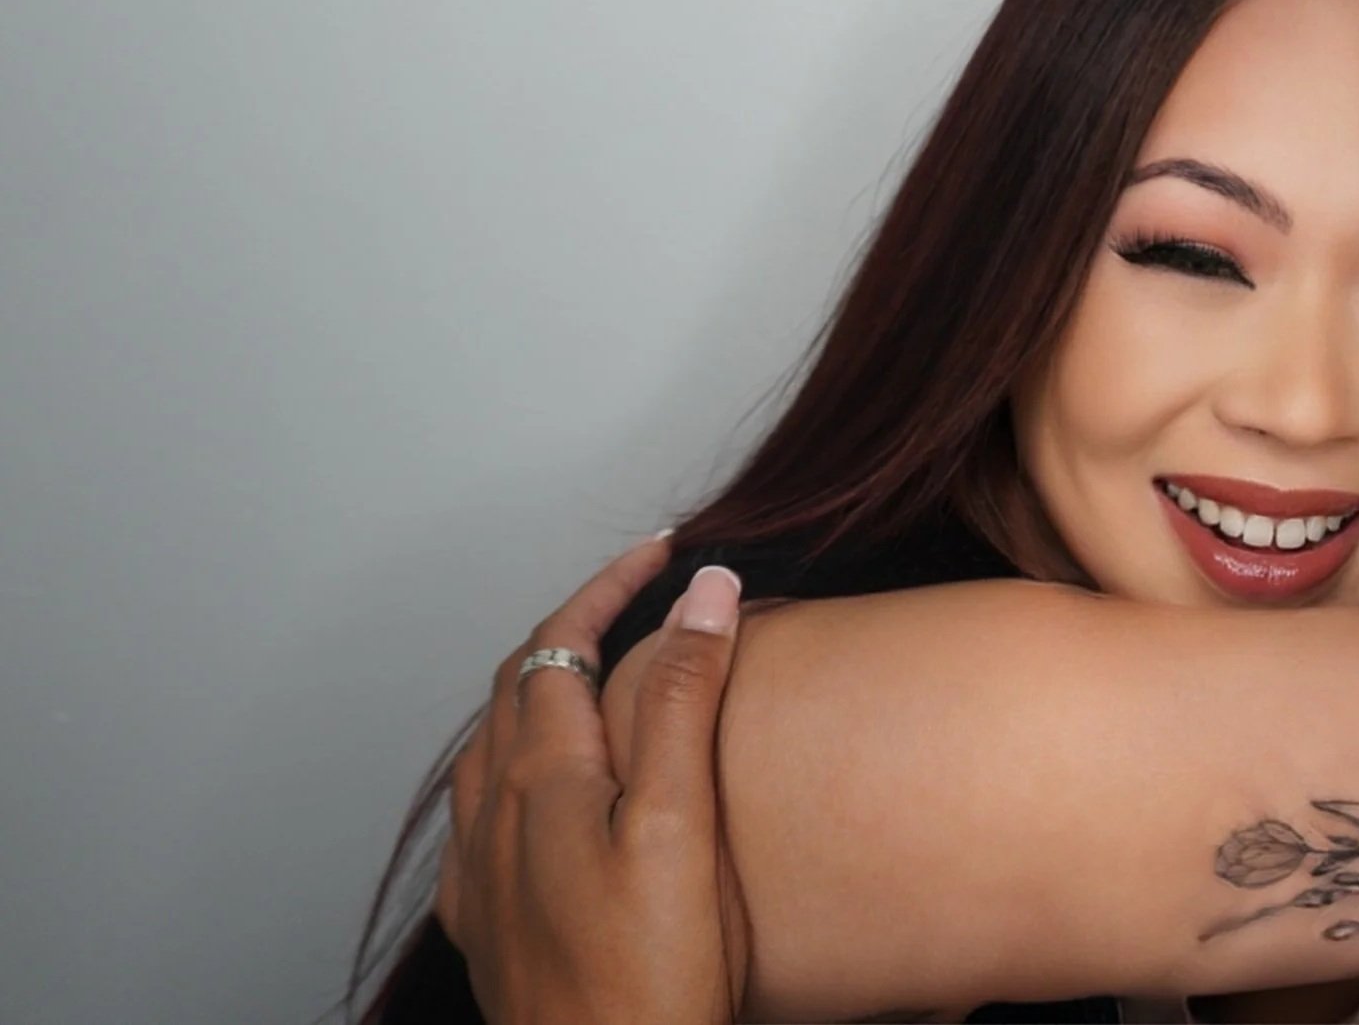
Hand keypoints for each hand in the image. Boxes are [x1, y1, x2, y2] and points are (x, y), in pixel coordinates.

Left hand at [438, 540, 749, 1024]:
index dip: (611, 584)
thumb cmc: (649, 979)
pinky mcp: (489, 923)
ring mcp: (484, 873)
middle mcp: (494, 817)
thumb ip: (683, 700)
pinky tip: (546, 792)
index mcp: (540, 778)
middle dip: (578, 623)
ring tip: (601, 672)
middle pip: (520, 684)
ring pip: (494, 745)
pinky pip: (484, 814)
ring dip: (543, 688)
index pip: (559, 641)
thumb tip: (702, 590)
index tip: (664, 552)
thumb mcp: (681, 823)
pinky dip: (519, 763)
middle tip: (643, 595)